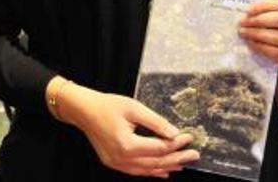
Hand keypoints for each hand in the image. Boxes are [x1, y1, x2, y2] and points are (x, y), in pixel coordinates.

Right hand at [56, 82, 198, 177]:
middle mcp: (121, 158)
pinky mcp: (113, 163)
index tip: (189, 137)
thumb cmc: (107, 106)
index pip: (159, 148)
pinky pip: (136, 171)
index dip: (177, 144)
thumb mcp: (134, 108)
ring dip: (166, 167)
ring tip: (183, 163)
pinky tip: (163, 171)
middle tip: (194, 154)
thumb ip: (155, 122)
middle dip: (177, 158)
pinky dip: (151, 171)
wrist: (83, 110)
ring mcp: (116, 163)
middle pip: (156, 162)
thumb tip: (174, 132)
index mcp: (127, 144)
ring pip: (147, 170)